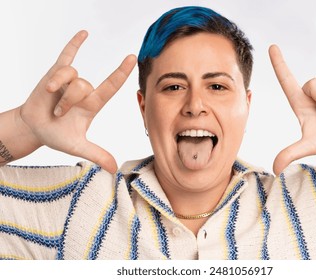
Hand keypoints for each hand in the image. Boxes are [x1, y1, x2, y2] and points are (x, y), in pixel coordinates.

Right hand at [19, 30, 136, 172]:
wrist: (35, 128)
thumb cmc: (56, 136)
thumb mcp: (77, 146)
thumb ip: (96, 154)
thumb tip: (114, 168)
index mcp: (93, 105)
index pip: (111, 86)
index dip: (121, 72)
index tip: (133, 58)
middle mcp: (85, 91)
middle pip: (83, 84)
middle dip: (68, 100)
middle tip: (58, 113)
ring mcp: (71, 81)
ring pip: (70, 74)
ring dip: (58, 88)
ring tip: (51, 100)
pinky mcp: (56, 73)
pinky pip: (67, 56)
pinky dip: (75, 45)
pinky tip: (85, 34)